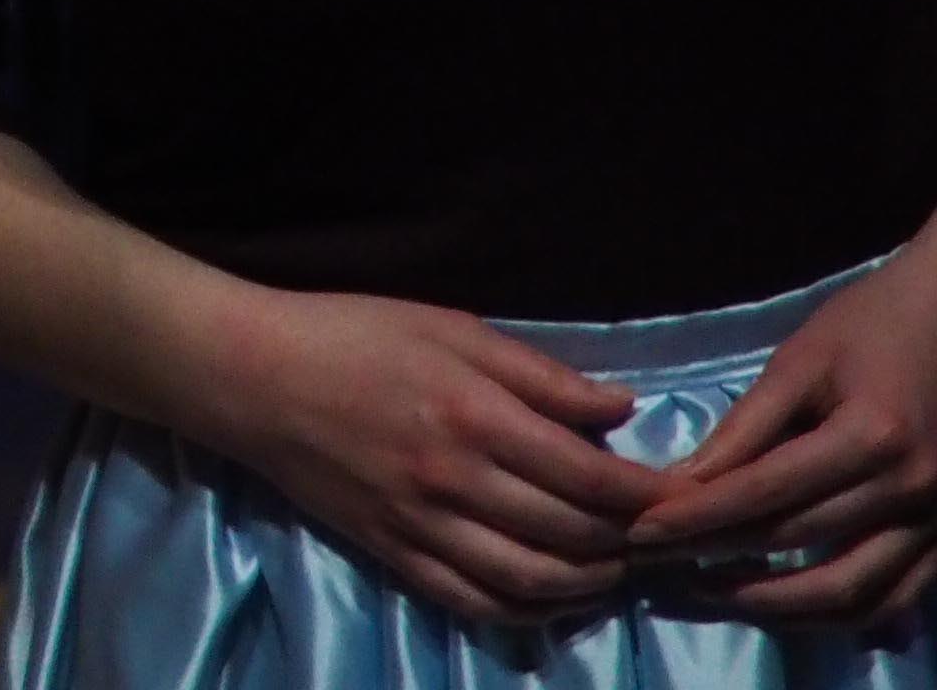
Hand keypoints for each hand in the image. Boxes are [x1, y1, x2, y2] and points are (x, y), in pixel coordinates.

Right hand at [189, 285, 655, 622]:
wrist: (250, 376)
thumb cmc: (351, 335)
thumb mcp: (449, 327)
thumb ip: (539, 373)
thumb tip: (621, 408)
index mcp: (475, 415)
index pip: (593, 477)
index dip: (653, 494)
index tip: (687, 494)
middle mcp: (455, 480)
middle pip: (575, 534)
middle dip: (634, 541)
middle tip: (662, 534)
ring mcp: (422, 525)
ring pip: (535, 581)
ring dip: (592, 583)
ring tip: (616, 566)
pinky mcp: (394, 553)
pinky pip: (476, 601)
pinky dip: (529, 611)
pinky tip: (554, 596)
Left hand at [631, 234, 936, 623]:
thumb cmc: (868, 327)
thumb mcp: (799, 362)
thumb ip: (746, 426)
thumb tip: (682, 481)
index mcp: (870, 437)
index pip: (764, 493)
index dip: (696, 518)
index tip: (640, 532)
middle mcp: (910, 491)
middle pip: (800, 545)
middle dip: (718, 560)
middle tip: (659, 568)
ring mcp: (936, 524)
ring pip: (851, 595)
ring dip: (773, 607)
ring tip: (708, 595)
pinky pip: (893, 601)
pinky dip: (835, 615)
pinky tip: (780, 607)